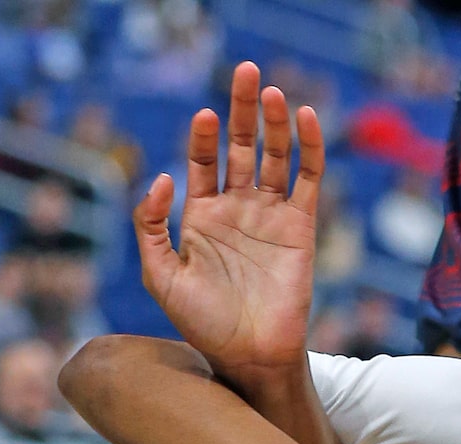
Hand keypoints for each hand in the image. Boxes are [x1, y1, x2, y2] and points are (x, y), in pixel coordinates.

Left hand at [133, 61, 320, 379]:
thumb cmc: (202, 324)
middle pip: (241, 145)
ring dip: (275, 122)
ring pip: (275, 156)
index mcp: (201, 215)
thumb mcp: (161, 276)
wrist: (249, 356)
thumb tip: (161, 177)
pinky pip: (308, 180)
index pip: (203, 159)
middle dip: (242, 109)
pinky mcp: (301, 228)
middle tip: (245, 70)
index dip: (204, 136)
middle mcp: (237, 208)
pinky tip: (306, 120)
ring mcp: (270, 216)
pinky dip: (310, 149)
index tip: (205, 117)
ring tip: (272, 91)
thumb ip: (150, 226)